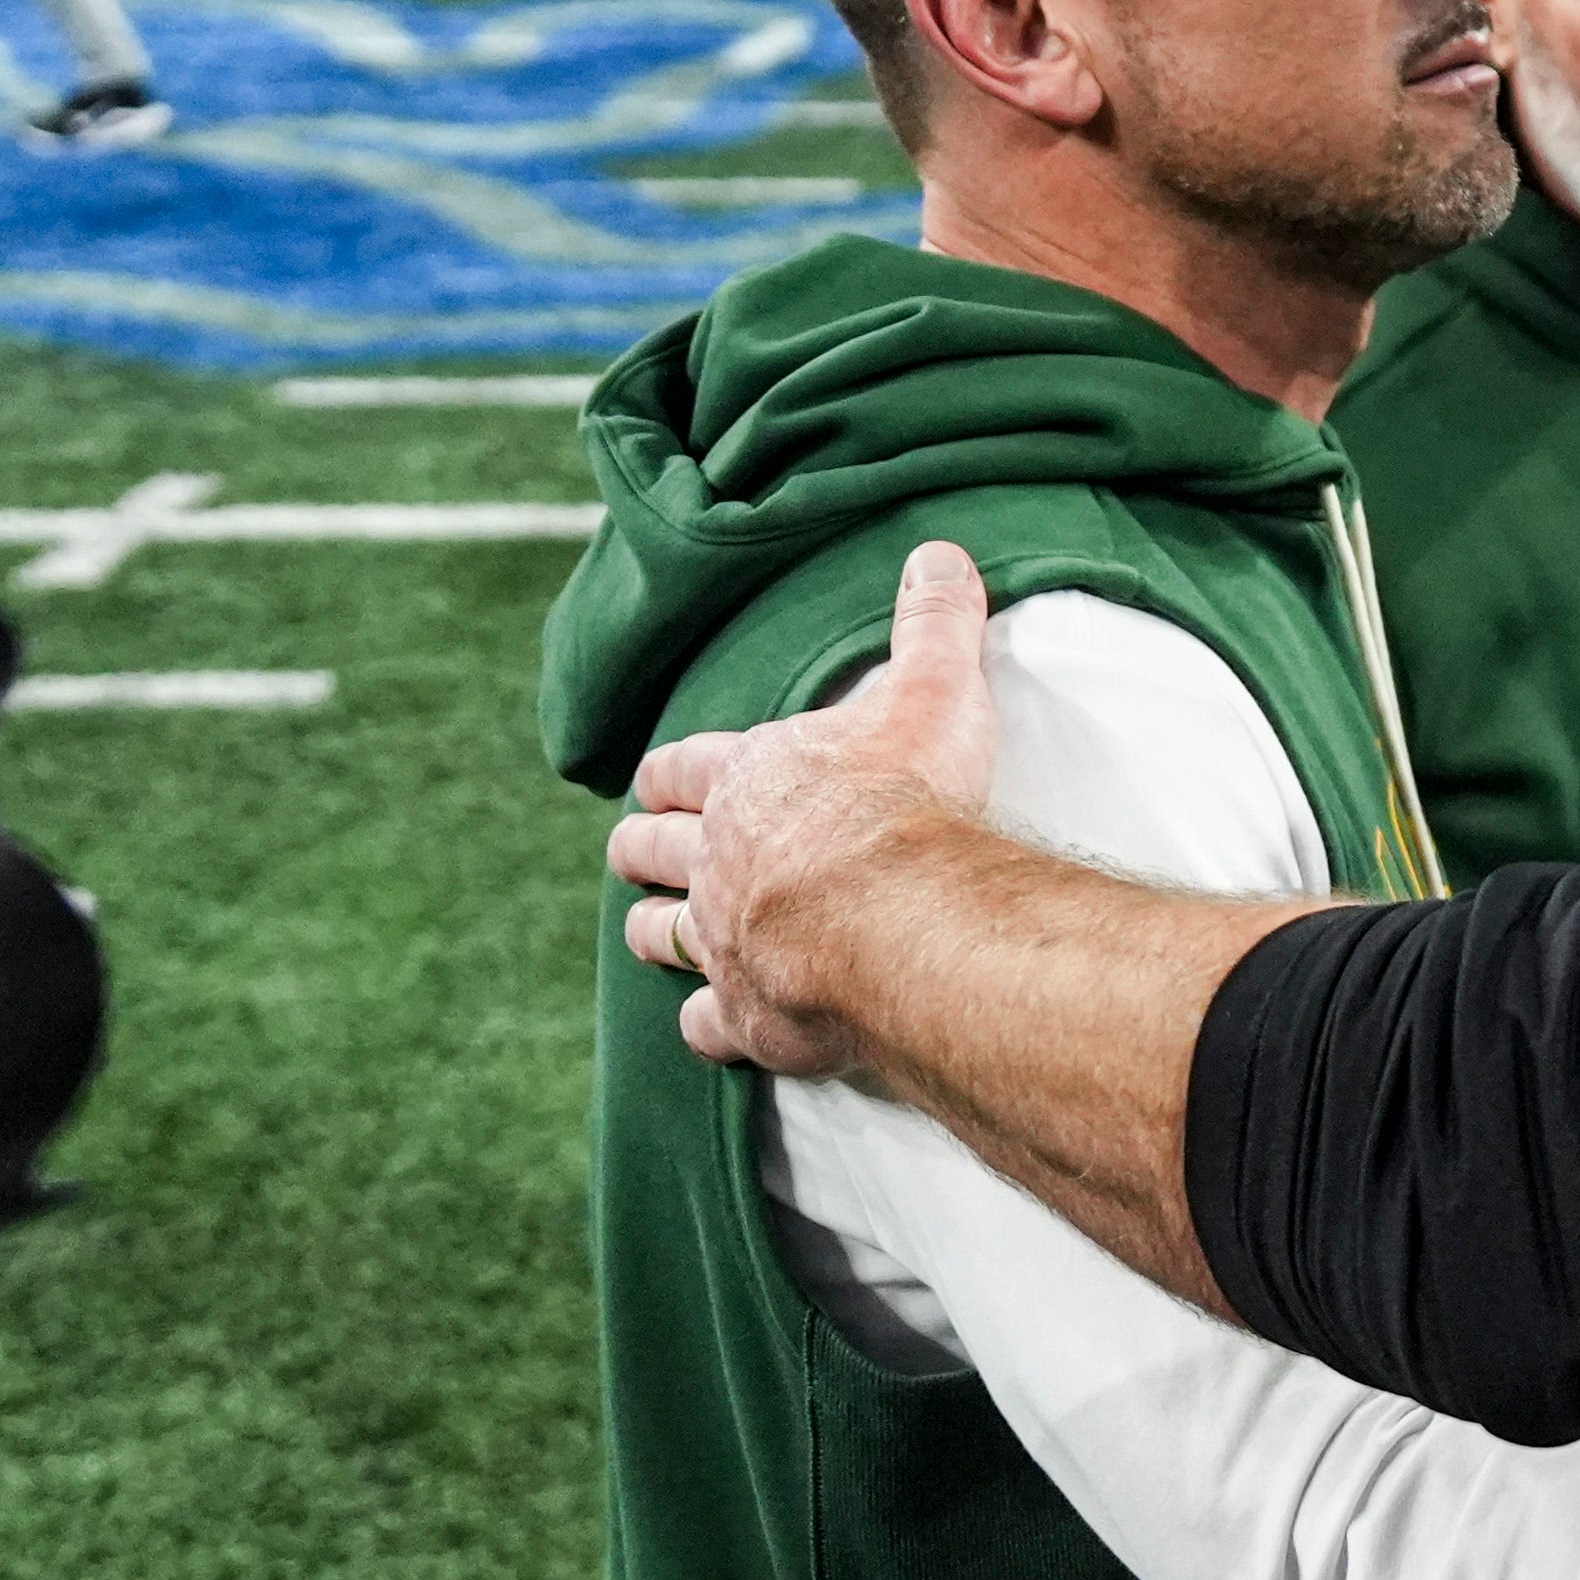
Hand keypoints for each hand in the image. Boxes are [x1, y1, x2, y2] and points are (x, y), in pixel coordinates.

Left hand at [610, 539, 1000, 1073]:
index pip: (681, 768)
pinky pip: (702, 1025)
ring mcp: (723, 940)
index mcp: (747, 781)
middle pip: (649, 850)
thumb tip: (939, 553)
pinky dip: (705, 1021)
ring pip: (659, 935)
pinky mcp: (745, 1013)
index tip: (661, 779)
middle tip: (641, 851)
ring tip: (657, 930)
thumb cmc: (907, 799)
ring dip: (655, 929)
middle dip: (642, 847)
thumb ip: (934, 623)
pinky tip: (715, 1020)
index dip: (669, 774)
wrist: (897, 915)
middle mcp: (717, 860)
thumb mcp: (932, 690)